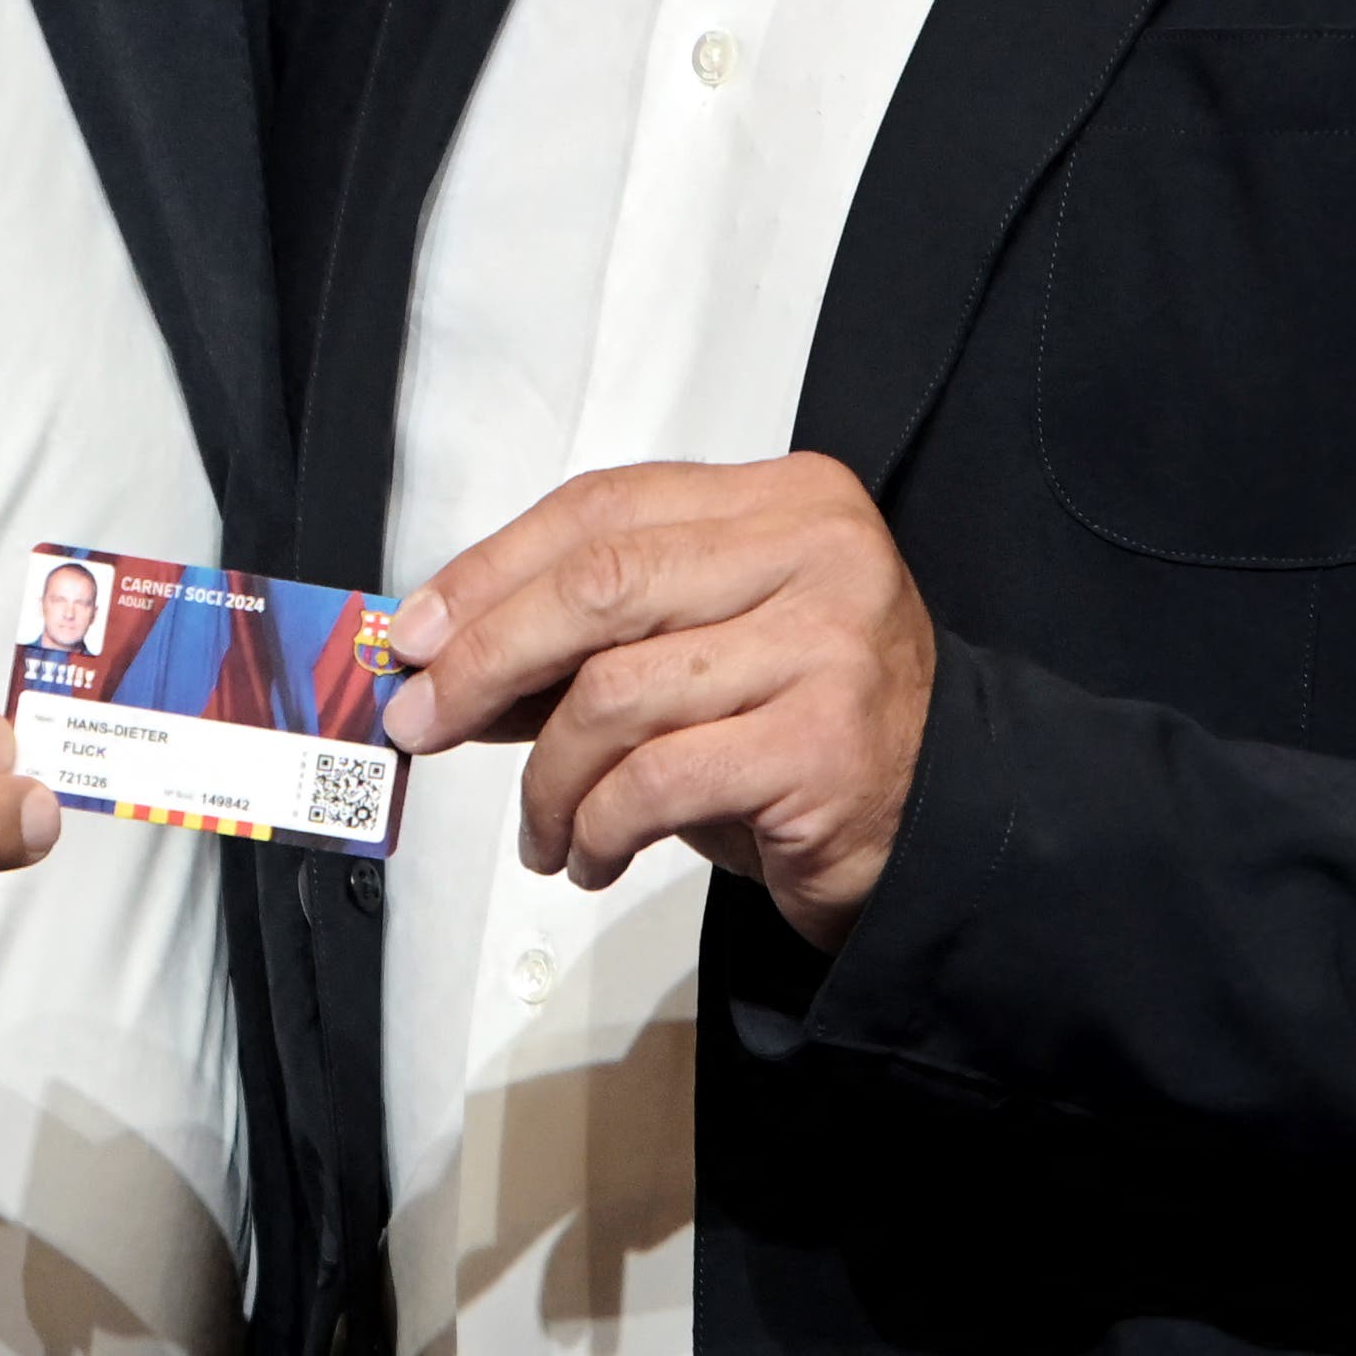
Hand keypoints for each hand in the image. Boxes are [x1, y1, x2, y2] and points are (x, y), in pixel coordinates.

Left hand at [379, 458, 939, 947]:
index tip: (416, 632)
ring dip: (547, 778)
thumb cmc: (804, 728)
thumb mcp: (699, 653)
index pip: (604, 507)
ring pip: (615, 693)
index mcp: (783, 500)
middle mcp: (817, 553)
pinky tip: (592, 855)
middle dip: (484, 659)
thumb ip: (593, 638)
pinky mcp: (821, 745)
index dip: (492, 570)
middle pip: (600, 583)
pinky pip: (654, 780)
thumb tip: (444, 654)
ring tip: (542, 830)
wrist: (939, 818)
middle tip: (424, 720)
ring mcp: (827, 644)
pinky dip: (597, 826)